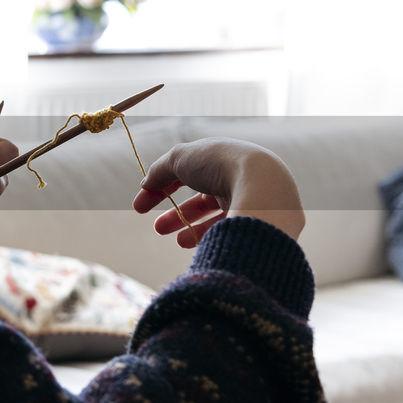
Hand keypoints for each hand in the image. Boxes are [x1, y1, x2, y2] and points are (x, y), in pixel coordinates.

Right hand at [132, 138, 304, 246]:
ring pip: (218, 218)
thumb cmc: (219, 164)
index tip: (140, 206)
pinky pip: (231, 231)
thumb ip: (159, 171)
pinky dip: (212, 238)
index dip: (161, 188)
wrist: (262, 186)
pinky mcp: (261, 222)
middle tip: (158, 229)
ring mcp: (252, 201)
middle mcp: (239, 179)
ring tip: (178, 241)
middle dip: (178, 214)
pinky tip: (196, 244)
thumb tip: (146, 184)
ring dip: (194, 229)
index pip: (188, 174)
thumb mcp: (179, 158)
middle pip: (203, 199)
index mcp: (221, 158)